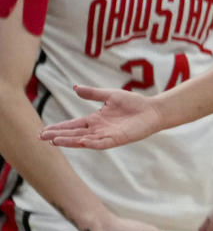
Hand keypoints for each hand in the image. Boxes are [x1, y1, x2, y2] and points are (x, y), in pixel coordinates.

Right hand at [39, 85, 161, 148]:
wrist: (152, 110)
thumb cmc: (133, 103)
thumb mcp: (110, 95)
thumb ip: (92, 93)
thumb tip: (74, 87)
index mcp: (95, 120)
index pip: (72, 125)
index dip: (59, 128)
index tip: (43, 131)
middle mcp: (98, 130)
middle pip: (74, 134)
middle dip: (58, 136)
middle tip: (42, 137)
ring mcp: (106, 135)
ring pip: (83, 140)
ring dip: (69, 141)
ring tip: (54, 141)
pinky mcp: (117, 139)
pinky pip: (101, 143)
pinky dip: (90, 143)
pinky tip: (79, 142)